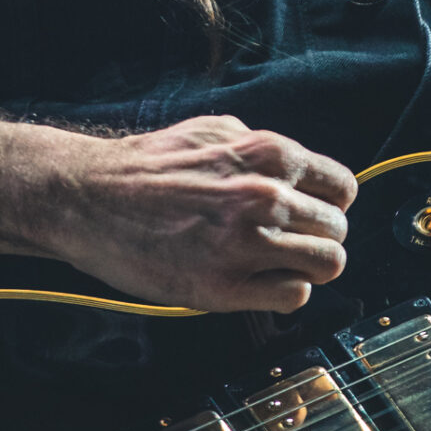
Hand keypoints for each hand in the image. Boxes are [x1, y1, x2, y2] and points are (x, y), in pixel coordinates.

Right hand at [40, 114, 357, 313]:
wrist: (88, 198)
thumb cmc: (148, 166)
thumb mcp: (215, 132)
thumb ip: (265, 152)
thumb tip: (304, 177)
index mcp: (268, 155)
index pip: (342, 188)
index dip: (330, 205)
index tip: (313, 214)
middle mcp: (265, 197)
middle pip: (337, 231)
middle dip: (320, 238)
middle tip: (290, 243)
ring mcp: (245, 245)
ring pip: (327, 265)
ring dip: (308, 268)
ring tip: (279, 265)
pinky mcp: (223, 288)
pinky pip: (292, 297)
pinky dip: (282, 292)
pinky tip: (257, 281)